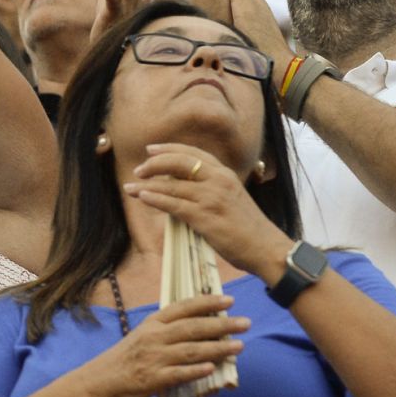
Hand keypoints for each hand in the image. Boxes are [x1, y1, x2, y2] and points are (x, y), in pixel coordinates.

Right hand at [78, 292, 247, 396]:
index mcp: (152, 324)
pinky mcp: (152, 379)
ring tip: (239, 346)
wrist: (97, 383)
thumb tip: (197, 328)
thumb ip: (165, 332)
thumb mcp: (141, 337)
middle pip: (193, 327)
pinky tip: (212, 368)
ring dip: (217, 347)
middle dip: (221, 324)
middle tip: (245, 322)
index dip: (207, 303)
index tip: (228, 300)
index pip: (183, 308)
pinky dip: (195, 370)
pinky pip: (178, 374)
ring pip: (191, 350)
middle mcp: (154, 338)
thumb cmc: (122, 360)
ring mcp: (153, 358)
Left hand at [125, 143, 292, 277]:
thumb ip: (210, 188)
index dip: (169, 149)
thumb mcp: (231, 197)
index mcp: (225, 174)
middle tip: (139, 170)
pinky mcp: (204, 216)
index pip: (192, 153)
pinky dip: (154, 199)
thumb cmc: (248, 227)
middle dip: (154, 164)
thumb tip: (179, 187)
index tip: (151, 150)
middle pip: (178, 162)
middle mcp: (218, 180)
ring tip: (130, 187)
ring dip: (146, 185)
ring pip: (171, 185)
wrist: (265, 247)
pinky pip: (173, 204)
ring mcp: (211, 197)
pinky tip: (142, 197)